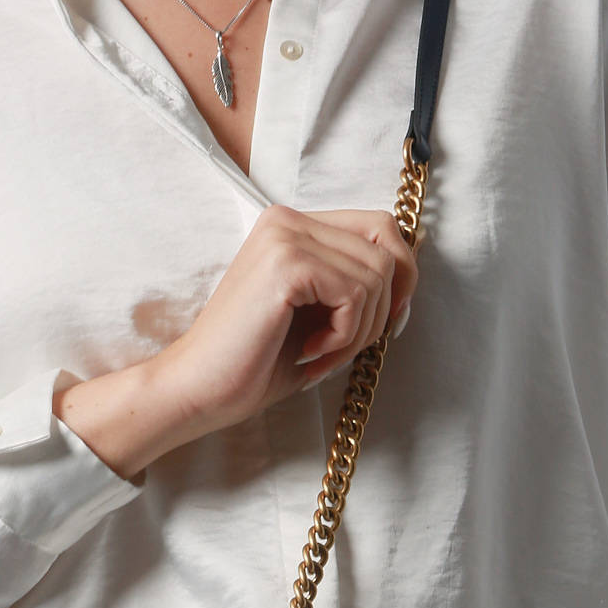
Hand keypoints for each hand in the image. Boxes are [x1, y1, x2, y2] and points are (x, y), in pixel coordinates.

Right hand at [53, 204, 418, 480]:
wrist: (199, 389)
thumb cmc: (254, 363)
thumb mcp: (317, 315)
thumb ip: (354, 287)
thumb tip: (409, 282)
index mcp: (293, 226)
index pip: (381, 228)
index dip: (399, 278)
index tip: (381, 326)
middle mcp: (288, 218)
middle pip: (387, 247)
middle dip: (383, 307)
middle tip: (347, 346)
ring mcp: (285, 236)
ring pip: (377, 275)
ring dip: (360, 330)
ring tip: (320, 355)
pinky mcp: (286, 264)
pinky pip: (356, 294)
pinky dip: (345, 335)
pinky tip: (311, 352)